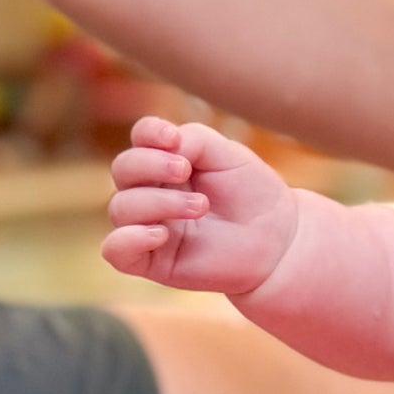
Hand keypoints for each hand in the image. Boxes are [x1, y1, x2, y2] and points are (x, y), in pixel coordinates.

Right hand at [103, 117, 297, 293]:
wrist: (279, 241)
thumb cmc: (253, 195)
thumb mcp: (229, 156)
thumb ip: (194, 140)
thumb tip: (163, 145)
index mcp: (168, 161)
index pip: (141, 138)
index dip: (148, 132)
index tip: (173, 138)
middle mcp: (152, 191)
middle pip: (123, 169)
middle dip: (151, 165)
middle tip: (185, 171)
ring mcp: (148, 225)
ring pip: (121, 207)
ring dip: (159, 202)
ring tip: (201, 207)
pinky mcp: (151, 260)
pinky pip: (115, 250)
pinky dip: (128, 239)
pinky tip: (161, 234)